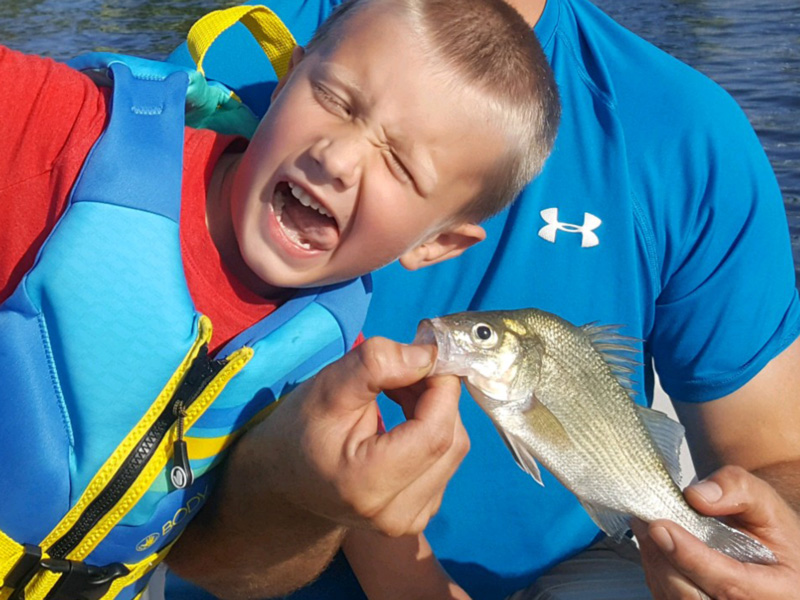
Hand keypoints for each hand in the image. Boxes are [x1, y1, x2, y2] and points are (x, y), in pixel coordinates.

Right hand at [250, 336, 468, 535]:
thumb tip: (430, 354)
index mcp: (368, 485)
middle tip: (404, 367)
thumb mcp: (327, 387)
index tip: (426, 352)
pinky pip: (446, 460)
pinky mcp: (420, 515)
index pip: (436, 430)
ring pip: (455, 448)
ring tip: (398, 390)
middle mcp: (396, 515)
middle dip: (437, 394)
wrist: (282, 480)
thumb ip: (376, 364)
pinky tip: (403, 416)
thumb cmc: (299, 430)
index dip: (442, 386)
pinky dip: (433, 428)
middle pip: (451, 439)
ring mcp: (411, 521)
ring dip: (436, 409)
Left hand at [632, 466, 799, 598]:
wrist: (765, 545)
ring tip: (649, 526)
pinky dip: (654, 569)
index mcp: (779, 590)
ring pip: (673, 598)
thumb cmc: (766, 526)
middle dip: (664, 557)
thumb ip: (736, 490)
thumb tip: (696, 497)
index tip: (660, 526)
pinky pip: (666, 596)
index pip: (727, 582)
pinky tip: (655, 544)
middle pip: (691, 596)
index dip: (689, 556)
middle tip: (647, 521)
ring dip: (655, 561)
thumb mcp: (763, 500)